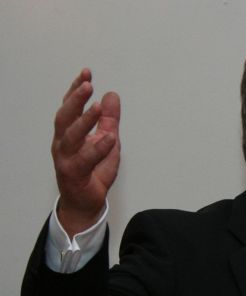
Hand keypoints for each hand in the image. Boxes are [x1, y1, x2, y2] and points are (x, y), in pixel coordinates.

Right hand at [52, 68, 120, 236]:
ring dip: (84, 120)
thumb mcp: (107, 140)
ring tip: (97, 107)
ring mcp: (66, 159)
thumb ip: (110, 120)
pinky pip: (85, 159)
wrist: (85, 202)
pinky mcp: (74, 174)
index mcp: (68, 133)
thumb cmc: (93, 171)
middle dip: (75, 99)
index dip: (76, 89)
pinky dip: (97, 148)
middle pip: (65, 117)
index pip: (70, 107)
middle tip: (87, 84)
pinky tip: (109, 138)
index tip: (86, 72)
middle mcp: (63, 143)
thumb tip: (112, 95)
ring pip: (71, 137)